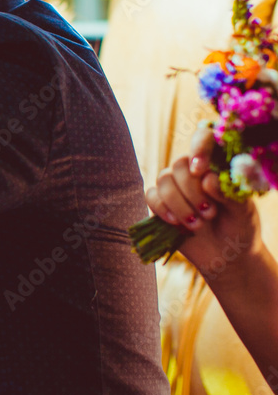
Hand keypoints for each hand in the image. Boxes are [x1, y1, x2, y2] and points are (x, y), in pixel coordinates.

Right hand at [145, 126, 263, 279]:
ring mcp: (174, 187)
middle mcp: (192, 171)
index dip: (198, 148)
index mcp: (216, 165)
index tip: (200, 170)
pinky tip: (178, 223)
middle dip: (192, 192)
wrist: (227, 256)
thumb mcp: (243, 210)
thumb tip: (206, 178)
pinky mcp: (160, 204)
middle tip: (210, 213)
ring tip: (198, 224)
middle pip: (178, 165)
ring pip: (163, 180)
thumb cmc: (240, 227)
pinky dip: (163, 210)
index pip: (203, 138)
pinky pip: (151, 196)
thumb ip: (227, 192)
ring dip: (180, 204)